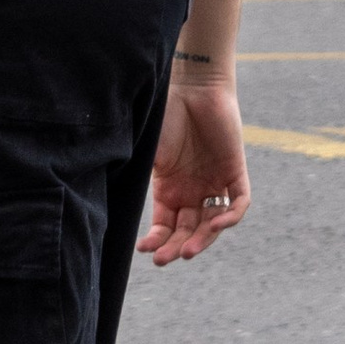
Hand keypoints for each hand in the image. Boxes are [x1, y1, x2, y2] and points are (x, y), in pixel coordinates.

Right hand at [139, 74, 249, 266]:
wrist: (191, 84)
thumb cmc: (164, 114)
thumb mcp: (146, 153)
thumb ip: (135, 177)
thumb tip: (105, 202)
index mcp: (169, 189)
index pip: (166, 225)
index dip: (157, 240)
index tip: (144, 250)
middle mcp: (193, 191)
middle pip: (189, 230)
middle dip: (177, 247)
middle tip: (166, 259)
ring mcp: (215, 182)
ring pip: (213, 223)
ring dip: (202, 240)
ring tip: (187, 251)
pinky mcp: (235, 171)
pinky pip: (239, 202)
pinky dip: (230, 217)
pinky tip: (216, 225)